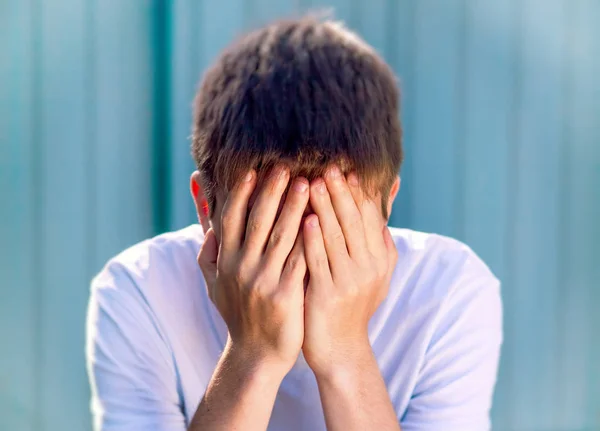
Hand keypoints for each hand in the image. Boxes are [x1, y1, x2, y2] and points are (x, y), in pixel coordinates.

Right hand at [197, 165, 308, 374]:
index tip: (252, 170)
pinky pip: (299, 260)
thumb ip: (209, 255)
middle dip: (270, 192)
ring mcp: (263, 281)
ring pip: (280, 237)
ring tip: (308, 183)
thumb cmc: (238, 315)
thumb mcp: (214, 286)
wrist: (256, 354)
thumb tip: (206, 225)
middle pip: (257, 222)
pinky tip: (320, 220)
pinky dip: (309, 239)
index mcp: (226, 262)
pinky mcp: (285, 295)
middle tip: (285, 167)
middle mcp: (241, 268)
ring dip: (294, 208)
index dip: (240, 194)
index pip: (230, 220)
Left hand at [302, 166, 397, 377]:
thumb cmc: (352, 303)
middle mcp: (368, 267)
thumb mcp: (376, 273)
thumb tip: (384, 203)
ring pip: (336, 237)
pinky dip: (313, 239)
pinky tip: (305, 220)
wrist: (340, 348)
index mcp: (379, 258)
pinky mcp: (326, 295)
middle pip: (354, 221)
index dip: (358, 192)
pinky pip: (318, 261)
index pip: (370, 217)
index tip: (346, 169)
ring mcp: (348, 282)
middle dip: (340, 192)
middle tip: (329, 167)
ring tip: (313, 182)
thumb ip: (379, 239)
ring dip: (324, 208)